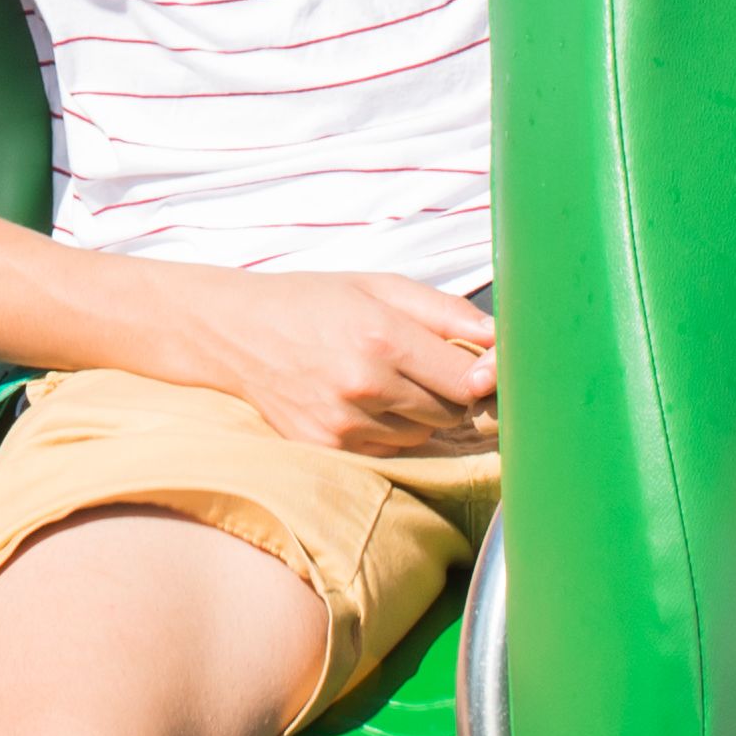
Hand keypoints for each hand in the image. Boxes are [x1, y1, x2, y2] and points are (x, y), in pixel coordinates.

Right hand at [177, 271, 497, 457]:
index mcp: (382, 336)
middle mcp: (365, 384)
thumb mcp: (378, 285)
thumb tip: (500, 339)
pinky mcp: (329, 448)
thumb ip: (445, 310)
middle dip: (449, 391)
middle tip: (422, 364)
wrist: (235, 330)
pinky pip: (389, 449)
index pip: (469, 380)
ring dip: (419, 413)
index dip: (484, 375)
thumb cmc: (312, 301)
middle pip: (451, 412)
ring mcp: (345, 422)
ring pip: (423, 434)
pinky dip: (389, 429)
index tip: (483, 367)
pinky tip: (360, 399)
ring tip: (383, 378)